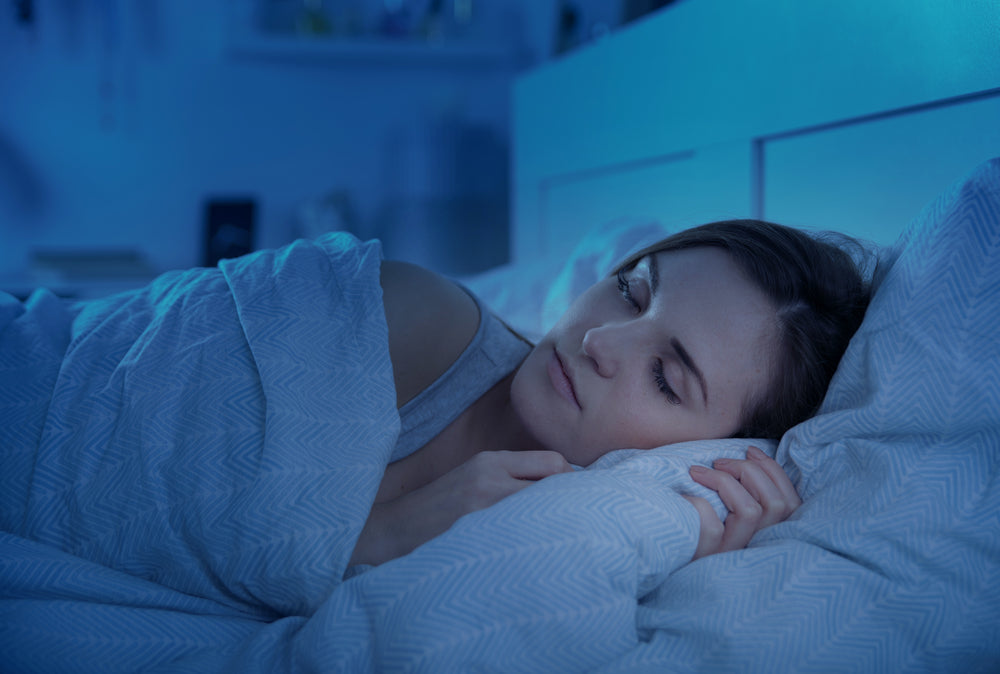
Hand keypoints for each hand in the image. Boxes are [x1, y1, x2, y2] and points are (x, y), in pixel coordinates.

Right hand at [351, 450, 572, 566]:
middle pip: (555, 482)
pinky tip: (536, 552)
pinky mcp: (479, 530)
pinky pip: (523, 533)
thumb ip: (510, 476)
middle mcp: (491, 476)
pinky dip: (535, 540)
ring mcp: (485, 504)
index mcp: (491, 460)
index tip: (575, 497)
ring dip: (555, 522)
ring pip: (543, 509)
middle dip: (570, 501)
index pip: (552, 461)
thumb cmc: (441, 507)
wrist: (397, 529)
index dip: (571, 479)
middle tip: (575, 520)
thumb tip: (560, 487)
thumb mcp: (473, 477)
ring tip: (558, 538)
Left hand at [683, 446, 800, 560]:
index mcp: (766, 532)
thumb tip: (752, 456)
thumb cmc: (692, 517)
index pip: (791, 503)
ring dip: (724, 481)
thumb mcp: (725, 505)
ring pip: (750, 512)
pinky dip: (698, 504)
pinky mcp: (707, 558)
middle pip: (776, 505)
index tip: (750, 451)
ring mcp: (732, 554)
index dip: (774, 471)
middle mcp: (755, 546)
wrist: (657, 549)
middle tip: (718, 463)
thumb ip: (746, 490)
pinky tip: (683, 498)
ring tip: (697, 473)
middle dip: (748, 471)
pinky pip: (711, 526)